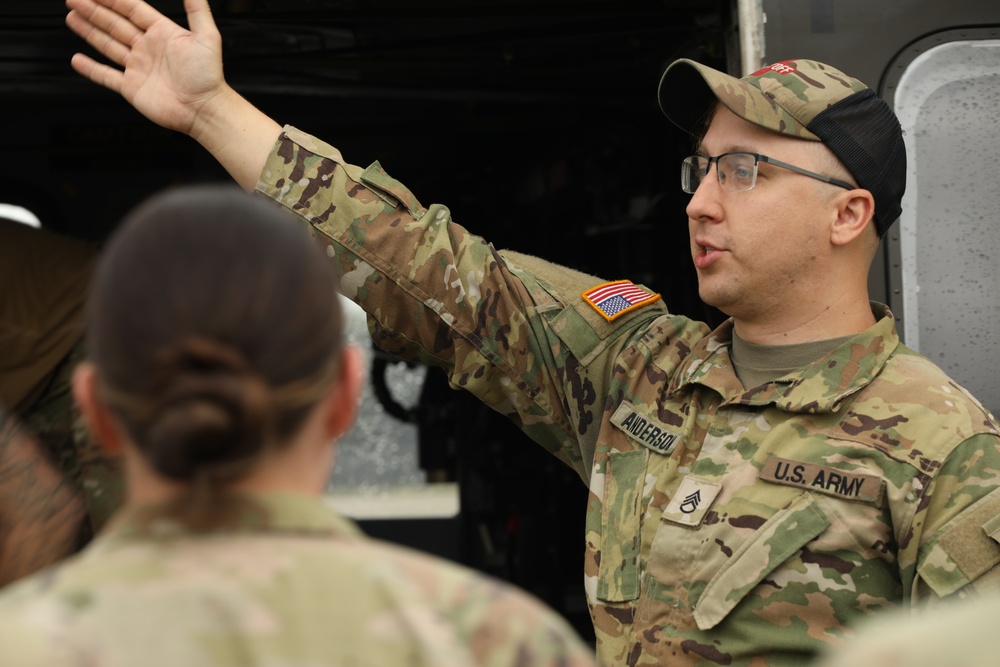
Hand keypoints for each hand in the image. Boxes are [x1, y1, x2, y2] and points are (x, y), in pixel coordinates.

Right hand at [66, 0, 225, 136]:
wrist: (204, 109)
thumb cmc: (209, 77)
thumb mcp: (208, 37)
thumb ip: (197, 9)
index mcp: (163, 33)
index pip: (132, 10)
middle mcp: (148, 49)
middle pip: (115, 24)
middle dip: (94, 10)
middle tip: (74, 0)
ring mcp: (139, 68)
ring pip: (108, 45)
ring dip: (90, 31)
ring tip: (72, 18)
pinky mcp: (132, 88)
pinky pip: (107, 76)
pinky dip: (91, 69)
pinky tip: (78, 59)